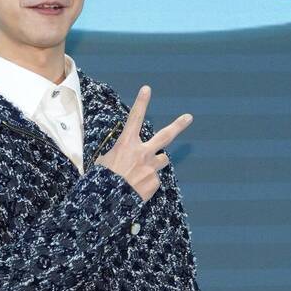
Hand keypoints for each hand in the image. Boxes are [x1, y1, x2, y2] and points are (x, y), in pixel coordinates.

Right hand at [95, 85, 192, 201]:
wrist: (109, 202)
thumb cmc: (101, 180)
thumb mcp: (104, 161)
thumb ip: (117, 155)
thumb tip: (123, 158)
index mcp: (126, 144)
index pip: (135, 118)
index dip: (141, 102)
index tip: (147, 88)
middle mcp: (143, 153)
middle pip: (165, 136)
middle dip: (178, 125)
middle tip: (188, 117)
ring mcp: (151, 168)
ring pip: (162, 160)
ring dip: (156, 162)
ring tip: (142, 171)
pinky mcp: (155, 183)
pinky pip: (154, 180)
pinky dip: (147, 183)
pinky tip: (136, 189)